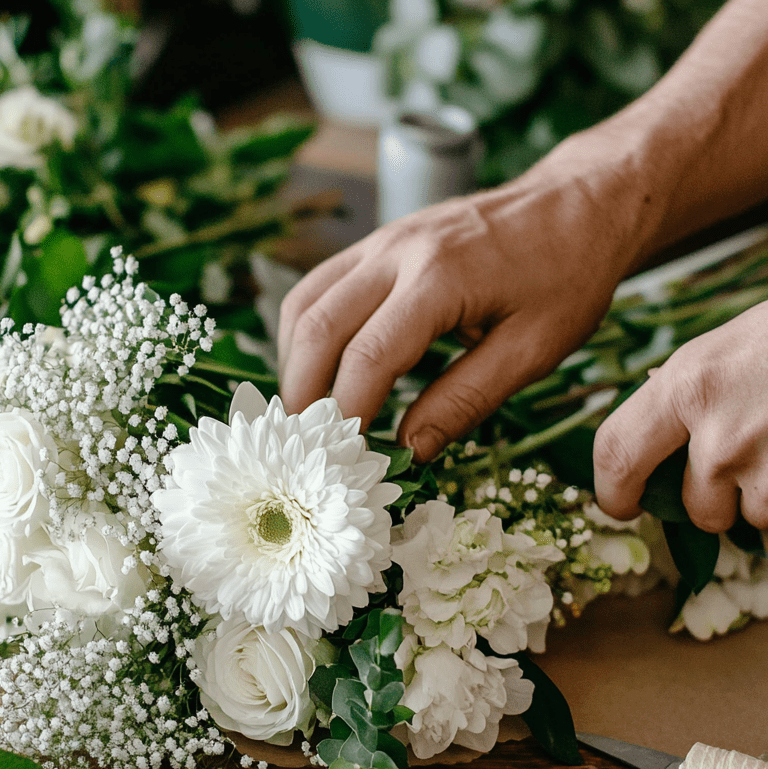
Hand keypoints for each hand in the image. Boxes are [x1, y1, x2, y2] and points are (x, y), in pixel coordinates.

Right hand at [278, 151, 649, 460]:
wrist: (581, 201)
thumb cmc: (569, 275)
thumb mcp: (533, 350)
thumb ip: (465, 401)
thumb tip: (409, 450)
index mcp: (441, 277)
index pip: (368, 357)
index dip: (350, 414)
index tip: (349, 458)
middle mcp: (397, 251)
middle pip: (318, 328)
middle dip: (306, 395)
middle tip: (312, 446)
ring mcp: (381, 241)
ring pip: (304, 303)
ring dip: (296, 363)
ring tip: (311, 414)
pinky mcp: (378, 242)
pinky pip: (318, 287)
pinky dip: (307, 334)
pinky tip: (322, 369)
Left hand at [594, 300, 767, 530]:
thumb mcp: (721, 351)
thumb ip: (680, 399)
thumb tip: (643, 444)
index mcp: (684, 387)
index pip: (616, 455)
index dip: (612, 491)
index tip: (623, 504)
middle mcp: (721, 434)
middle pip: (696, 510)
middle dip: (714, 507)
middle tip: (735, 479)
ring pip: (755, 520)